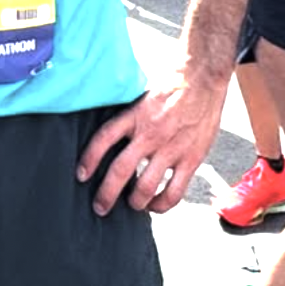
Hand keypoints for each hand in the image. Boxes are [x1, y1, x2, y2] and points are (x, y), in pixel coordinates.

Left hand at [77, 77, 223, 215]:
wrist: (203, 78)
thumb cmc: (171, 85)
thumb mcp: (141, 94)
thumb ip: (127, 115)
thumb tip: (109, 132)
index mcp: (134, 115)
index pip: (104, 139)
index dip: (89, 159)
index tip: (81, 175)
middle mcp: (150, 134)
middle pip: (120, 171)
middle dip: (106, 194)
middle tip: (100, 206)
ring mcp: (171, 148)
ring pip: (146, 187)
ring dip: (135, 202)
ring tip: (132, 205)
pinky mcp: (191, 159)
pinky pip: (174, 192)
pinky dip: (162, 204)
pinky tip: (156, 206)